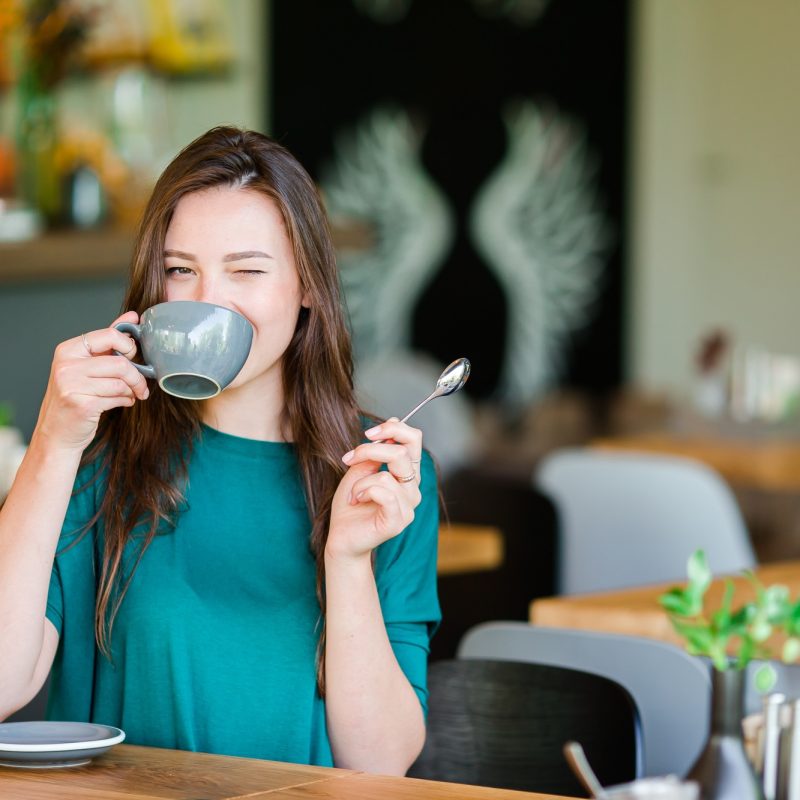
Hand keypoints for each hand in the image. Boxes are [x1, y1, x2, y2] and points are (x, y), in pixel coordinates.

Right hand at [34, 311, 149, 451]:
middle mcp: (66, 365)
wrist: (57, 434)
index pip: (109, 335)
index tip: (133, 356)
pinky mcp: (81, 404)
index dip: (129, 346)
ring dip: (132, 391)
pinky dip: (126, 401)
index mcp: (68, 350)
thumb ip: (109, 341)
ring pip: (121, 382)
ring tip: (130, 395)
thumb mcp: (86, 366)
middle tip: (141, 385)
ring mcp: (71, 385)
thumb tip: (132, 317)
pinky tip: (122, 402)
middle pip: (120, 363)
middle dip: (137, 376)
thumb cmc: (75, 397)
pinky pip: (118, 397)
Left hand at [327, 418, 422, 561]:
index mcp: (407, 473)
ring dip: (360, 481)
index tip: (368, 434)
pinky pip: (383, 493)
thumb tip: (394, 422)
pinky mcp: (398, 521)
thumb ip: (377, 450)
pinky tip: (357, 500)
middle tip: (349, 458)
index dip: (393, 429)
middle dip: (371, 450)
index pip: (414, 440)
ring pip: (386, 475)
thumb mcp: (360, 469)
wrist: (341, 536)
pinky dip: (364, 491)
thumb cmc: (351, 504)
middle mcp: (413, 488)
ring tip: (354, 494)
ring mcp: (408, 506)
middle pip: (403, 453)